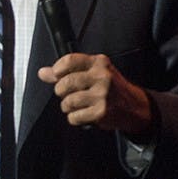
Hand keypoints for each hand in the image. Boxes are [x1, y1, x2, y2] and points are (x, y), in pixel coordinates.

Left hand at [38, 53, 152, 137]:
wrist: (134, 106)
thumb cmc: (110, 87)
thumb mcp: (92, 73)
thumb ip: (68, 71)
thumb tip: (43, 73)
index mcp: (99, 62)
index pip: (69, 60)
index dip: (57, 69)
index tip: (56, 75)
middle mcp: (102, 76)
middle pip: (65, 83)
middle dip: (61, 91)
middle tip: (67, 94)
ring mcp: (102, 94)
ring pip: (68, 101)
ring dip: (67, 106)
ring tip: (76, 105)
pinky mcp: (102, 112)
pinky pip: (74, 117)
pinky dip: (75, 118)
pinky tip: (84, 114)